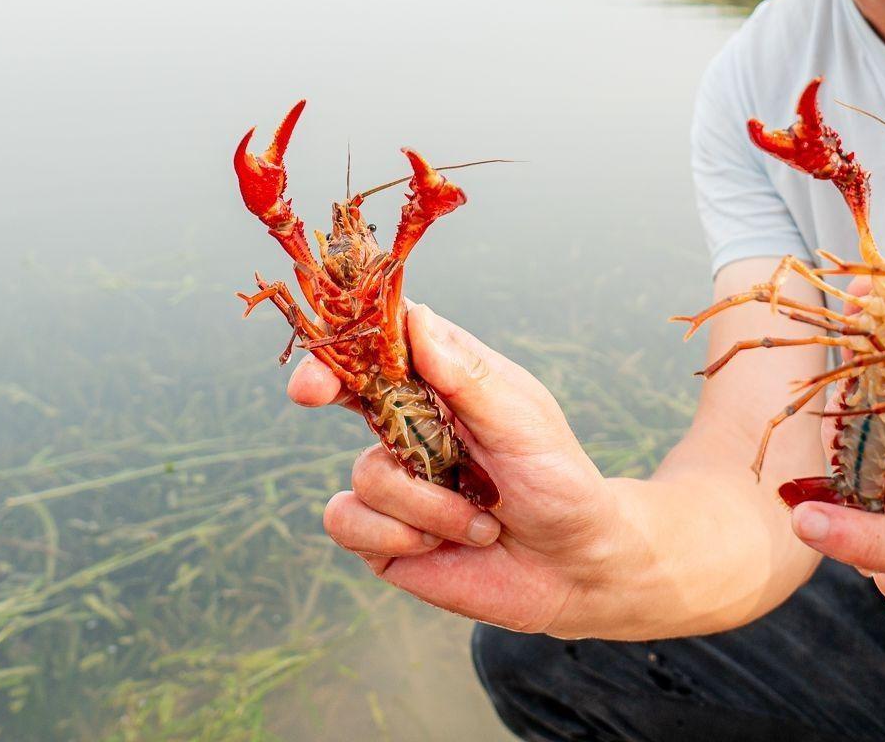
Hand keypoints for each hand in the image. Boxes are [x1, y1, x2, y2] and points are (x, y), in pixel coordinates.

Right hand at [287, 301, 621, 633]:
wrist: (573, 567)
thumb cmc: (558, 482)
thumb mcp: (523, 423)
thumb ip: (467, 377)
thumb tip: (416, 316)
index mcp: (447, 382)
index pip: (389, 340)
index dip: (350, 333)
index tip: (332, 337)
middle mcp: (411, 424)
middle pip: (345, 385)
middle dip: (323, 384)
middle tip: (311, 391)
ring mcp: (394, 478)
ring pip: (365, 473)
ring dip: (426, 505)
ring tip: (479, 521)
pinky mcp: (381, 535)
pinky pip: (349, 522)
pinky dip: (398, 536)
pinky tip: (438, 546)